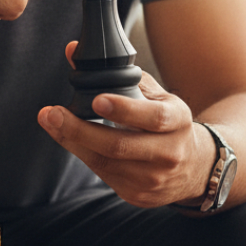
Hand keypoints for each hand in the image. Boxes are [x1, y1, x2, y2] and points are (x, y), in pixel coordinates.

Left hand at [37, 51, 216, 207]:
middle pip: (119, 145)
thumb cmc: (168, 123)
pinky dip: (82, 153)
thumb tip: (74, 51)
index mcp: (177, 122)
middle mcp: (168, 153)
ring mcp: (153, 179)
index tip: (97, 99)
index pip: (153, 117)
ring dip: (72, 141)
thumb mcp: (155, 95)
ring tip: (51, 121)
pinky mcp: (137, 194)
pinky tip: (69, 138)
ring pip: (105, 162)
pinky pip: (103, 174)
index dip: (124, 109)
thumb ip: (118, 74)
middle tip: (52, 114)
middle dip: (79, 130)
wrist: (194, 167)